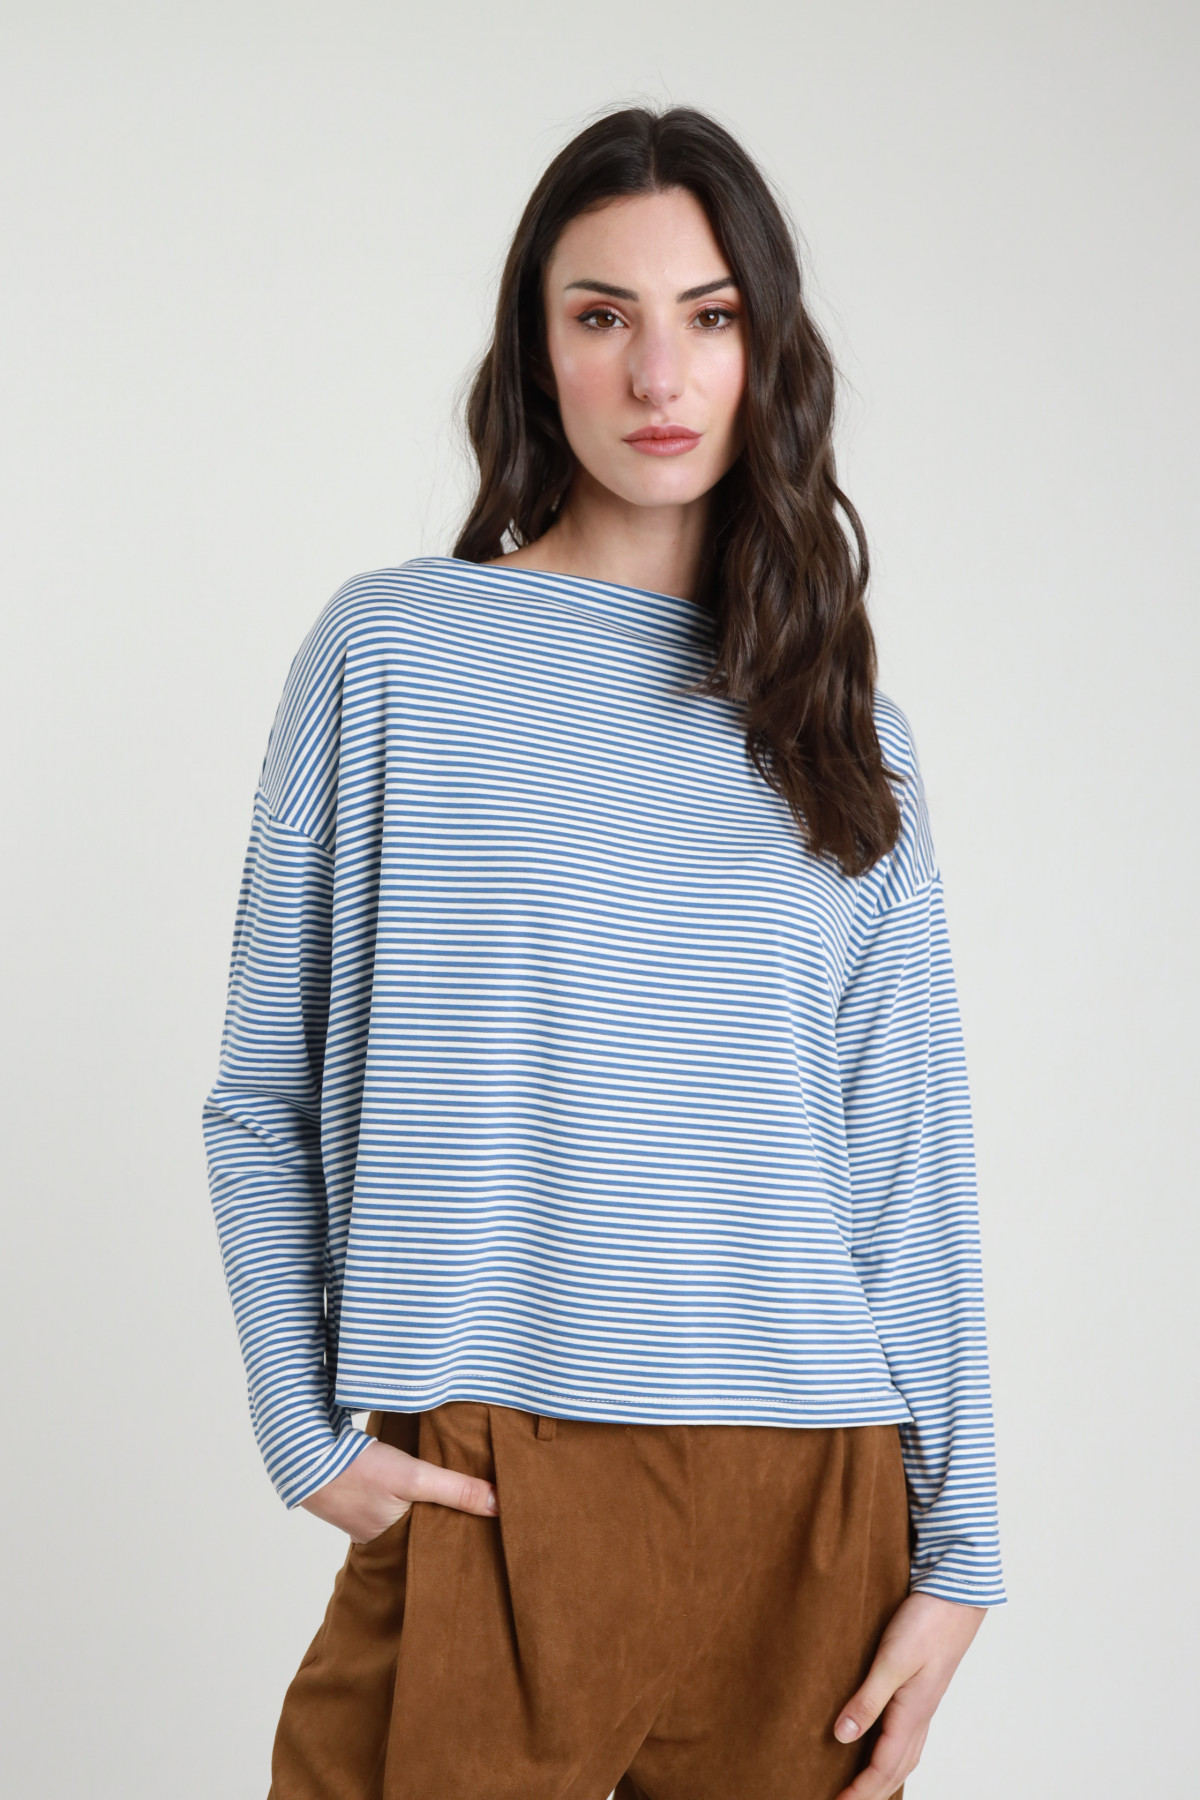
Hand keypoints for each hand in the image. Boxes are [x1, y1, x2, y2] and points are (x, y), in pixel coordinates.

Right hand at [299, 1437, 498, 1542]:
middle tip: (483, 1516)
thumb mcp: (413, 1478)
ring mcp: (365, 1515)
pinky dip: (407, 1491)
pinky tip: (421, 1478)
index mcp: (389, 1547)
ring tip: (460, 1497)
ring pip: (407, 1514)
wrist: (302, 1449)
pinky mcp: (358, 1493)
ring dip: (426, 1505)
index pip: (435, 1548)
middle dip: (447, 1524)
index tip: (490, 1536)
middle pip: (422, 1532)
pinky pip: (392, 1498)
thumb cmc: (355, 1470)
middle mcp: (377, 1538)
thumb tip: (501, 1503)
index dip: (460, 1540)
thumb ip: (456, 1490)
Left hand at [831, 1591, 986, 1798]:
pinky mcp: (923, 1690)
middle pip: (895, 1770)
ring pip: (904, 1757)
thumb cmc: (926, 1623)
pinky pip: (908, 1738)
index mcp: (912, 1715)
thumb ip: (868, 1699)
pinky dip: (894, 1755)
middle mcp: (920, 1717)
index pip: (882, 1767)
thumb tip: (842, 1737)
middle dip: (872, 1793)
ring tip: (863, 1789)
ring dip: (884, 1778)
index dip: (859, 1791)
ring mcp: (924, 1705)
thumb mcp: (891, 1661)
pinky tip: (883, 1747)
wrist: (956, 1596)